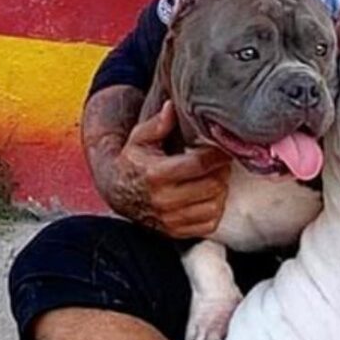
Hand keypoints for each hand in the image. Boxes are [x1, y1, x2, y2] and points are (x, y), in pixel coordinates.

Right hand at [104, 100, 231, 237]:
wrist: (117, 192)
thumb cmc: (134, 160)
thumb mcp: (140, 138)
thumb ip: (158, 123)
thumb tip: (172, 107)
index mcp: (156, 174)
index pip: (200, 164)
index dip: (218, 154)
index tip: (222, 147)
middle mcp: (164, 200)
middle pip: (213, 186)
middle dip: (221, 171)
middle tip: (219, 162)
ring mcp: (170, 220)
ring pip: (215, 205)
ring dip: (219, 190)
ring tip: (212, 177)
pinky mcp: (177, 233)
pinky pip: (210, 223)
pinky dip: (214, 209)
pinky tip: (207, 195)